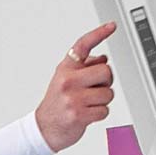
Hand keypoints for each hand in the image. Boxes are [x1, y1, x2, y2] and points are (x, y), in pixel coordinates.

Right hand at [35, 22, 116, 152]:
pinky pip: (104, 110)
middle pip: (106, 72)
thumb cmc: (57, 103)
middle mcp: (67, 80)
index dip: (99, 34)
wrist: (43, 128)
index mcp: (65, 69)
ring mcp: (72, 98)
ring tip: (87, 104)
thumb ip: (83, 68)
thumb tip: (103, 59)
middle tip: (94, 89)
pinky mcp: (78, 114)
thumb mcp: (64, 80)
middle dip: (106, 82)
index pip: (83, 45)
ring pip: (108, 93)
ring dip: (102, 101)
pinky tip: (87, 114)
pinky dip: (99, 114)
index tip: (112, 26)